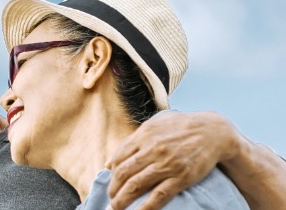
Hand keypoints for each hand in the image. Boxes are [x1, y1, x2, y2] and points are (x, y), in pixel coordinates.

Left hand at [105, 110, 240, 209]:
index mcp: (144, 135)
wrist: (214, 131)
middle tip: (110, 199)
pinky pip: (158, 195)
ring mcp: (166, 164)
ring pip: (136, 185)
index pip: (119, 158)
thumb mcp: (155, 124)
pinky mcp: (181, 177)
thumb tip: (111, 161)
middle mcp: (152, 149)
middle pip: (123, 173)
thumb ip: (133, 140)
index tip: (110, 182)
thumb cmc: (182, 126)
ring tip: (116, 208)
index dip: (111, 173)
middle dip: (113, 189)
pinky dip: (145, 207)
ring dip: (122, 200)